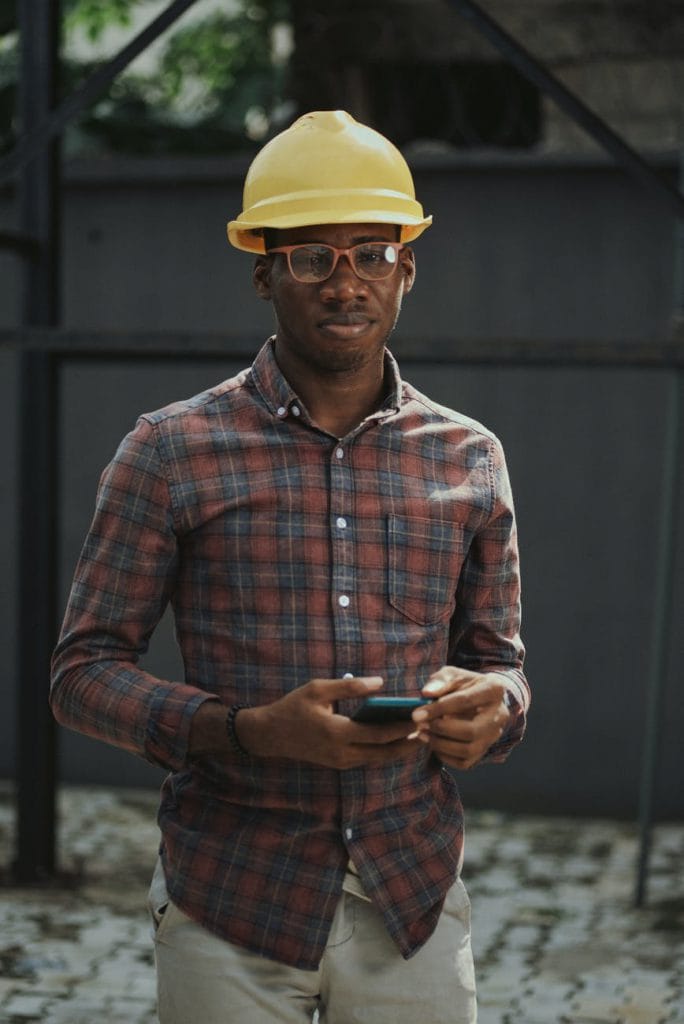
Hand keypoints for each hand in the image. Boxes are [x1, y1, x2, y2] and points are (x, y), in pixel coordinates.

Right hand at [234, 677, 420, 768]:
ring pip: (377, 759)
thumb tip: (380, 683)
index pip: (378, 733)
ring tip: (418, 737)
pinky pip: (367, 759)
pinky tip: (396, 741)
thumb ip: (350, 685)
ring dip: (398, 750)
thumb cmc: (294, 707)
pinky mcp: (339, 764)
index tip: (420, 718)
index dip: (401, 728)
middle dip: (407, 744)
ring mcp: (340, 762)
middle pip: (384, 753)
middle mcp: (341, 752)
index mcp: (337, 732)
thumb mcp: (318, 689)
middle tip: (429, 732)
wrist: (270, 735)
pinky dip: (384, 751)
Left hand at [411, 667, 511, 769]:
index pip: (465, 701)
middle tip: (420, 725)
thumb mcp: (452, 674)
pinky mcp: (485, 750)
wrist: (477, 697)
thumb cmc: (462, 684)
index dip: (438, 709)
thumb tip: (427, 694)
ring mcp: (494, 735)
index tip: (417, 713)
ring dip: (441, 745)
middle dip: (441, 730)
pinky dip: (445, 756)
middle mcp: (500, 715)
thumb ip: (440, 681)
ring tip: (423, 734)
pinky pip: (465, 762)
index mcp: (494, 690)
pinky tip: (433, 743)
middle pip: (471, 731)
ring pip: (469, 750)